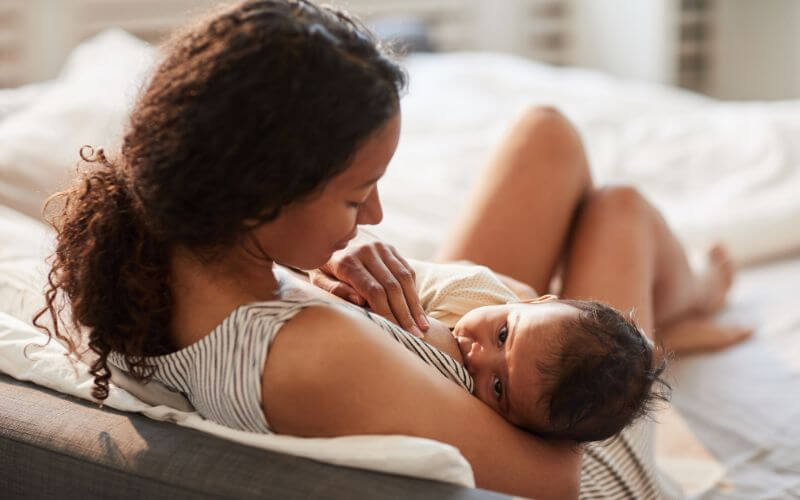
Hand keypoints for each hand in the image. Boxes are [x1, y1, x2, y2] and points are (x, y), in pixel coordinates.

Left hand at [308, 231, 429, 336]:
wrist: (329, 239)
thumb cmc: (322, 268)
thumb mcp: (318, 280)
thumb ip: (334, 290)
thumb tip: (359, 301)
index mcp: (347, 261)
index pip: (374, 291)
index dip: (387, 313)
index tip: (396, 332)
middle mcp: (367, 251)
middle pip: (392, 286)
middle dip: (405, 314)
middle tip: (415, 335)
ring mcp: (381, 247)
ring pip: (404, 278)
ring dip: (415, 305)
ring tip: (423, 326)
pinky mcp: (390, 248)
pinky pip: (407, 271)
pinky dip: (413, 291)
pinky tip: (418, 310)